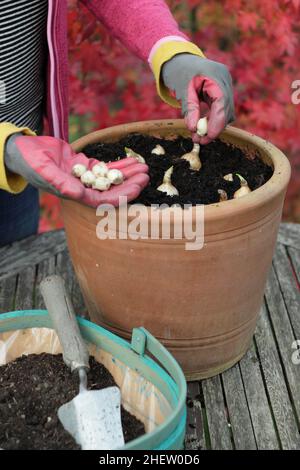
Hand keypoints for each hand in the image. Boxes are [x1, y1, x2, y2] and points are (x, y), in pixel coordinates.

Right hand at [4, 134, 148, 206]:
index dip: (122, 195)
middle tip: (146, 174)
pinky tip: (133, 160)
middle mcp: (82, 189)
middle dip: (130, 184)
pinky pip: (106, 167)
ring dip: (128, 174)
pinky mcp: (85, 166)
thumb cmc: (30, 161)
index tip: (138, 187)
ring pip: (111, 179)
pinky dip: (119, 164)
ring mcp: (85, 178)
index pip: (103, 200)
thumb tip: (77, 194)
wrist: (23, 150)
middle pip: (112, 190)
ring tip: (144, 166)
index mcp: (74, 195)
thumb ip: (60, 182)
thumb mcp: (43, 170)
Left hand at [162, 54, 234, 143]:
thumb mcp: (182, 90)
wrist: (178, 59)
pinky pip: (221, 110)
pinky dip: (212, 119)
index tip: (207, 138)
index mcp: (216, 76)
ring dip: (213, 125)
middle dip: (214, 128)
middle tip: (198, 140)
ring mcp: (225, 86)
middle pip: (226, 110)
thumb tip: (193, 129)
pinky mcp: (221, 92)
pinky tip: (200, 125)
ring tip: (196, 134)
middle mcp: (225, 81)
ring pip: (225, 112)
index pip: (222, 103)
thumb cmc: (178, 71)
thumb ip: (189, 109)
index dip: (217, 123)